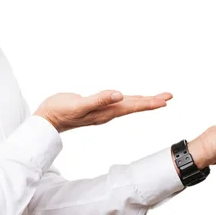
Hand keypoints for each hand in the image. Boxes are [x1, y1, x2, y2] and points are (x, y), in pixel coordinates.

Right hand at [34, 90, 172, 132]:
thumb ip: (99, 100)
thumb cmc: (61, 111)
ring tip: (156, 98)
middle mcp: (107, 112)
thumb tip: (118, 95)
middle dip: (152, 101)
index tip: (165, 100)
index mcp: (106, 111)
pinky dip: (128, 100)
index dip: (149, 102)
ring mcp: (102, 111)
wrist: (47, 120)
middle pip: (134, 106)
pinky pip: (117, 103)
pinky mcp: (95, 107)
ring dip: (142, 101)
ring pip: (127, 105)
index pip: (133, 106)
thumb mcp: (79, 104)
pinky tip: (128, 99)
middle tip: (169, 96)